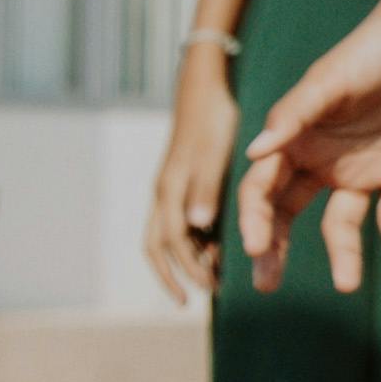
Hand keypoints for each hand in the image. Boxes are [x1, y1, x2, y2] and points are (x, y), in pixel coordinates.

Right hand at [140, 58, 241, 305]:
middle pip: (160, 245)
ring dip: (187, 257)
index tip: (199, 295)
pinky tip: (219, 246)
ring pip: (171, 233)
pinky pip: (183, 217)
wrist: (206, 86)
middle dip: (177, 272)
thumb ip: (205, 189)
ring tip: (213, 278)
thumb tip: (196, 230)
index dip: (182, 271)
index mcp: (169, 191)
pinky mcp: (185, 179)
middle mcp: (165, 193)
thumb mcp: (212, 154)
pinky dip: (196, 238)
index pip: (170, 243)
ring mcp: (172, 186)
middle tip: (200, 295)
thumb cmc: (214, 119)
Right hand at [236, 2, 380, 294]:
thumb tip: (254, 154)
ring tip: (346, 285)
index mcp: (294, 140)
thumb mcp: (331, 80)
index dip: (255, 217)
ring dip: (343, 254)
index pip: (263, 189)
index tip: (253, 246)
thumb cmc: (371, 50)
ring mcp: (360, 171)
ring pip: (342, 225)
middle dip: (273, 249)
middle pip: (288, 214)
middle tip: (265, 284)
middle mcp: (321, 162)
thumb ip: (295, 116)